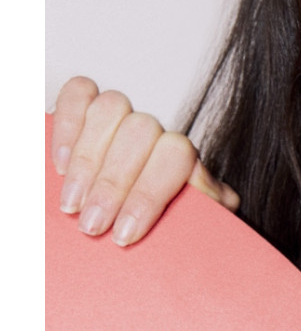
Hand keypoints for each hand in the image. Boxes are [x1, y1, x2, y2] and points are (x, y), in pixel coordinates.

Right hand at [51, 76, 238, 244]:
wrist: (125, 223)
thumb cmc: (160, 226)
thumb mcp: (190, 225)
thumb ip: (207, 208)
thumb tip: (212, 191)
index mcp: (184, 158)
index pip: (176, 154)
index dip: (148, 195)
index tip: (124, 235)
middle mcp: (156, 130)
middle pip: (139, 134)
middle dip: (111, 185)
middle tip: (91, 225)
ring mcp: (122, 115)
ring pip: (110, 111)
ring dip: (86, 160)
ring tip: (72, 204)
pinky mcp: (85, 106)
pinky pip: (78, 94)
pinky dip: (67, 126)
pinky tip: (58, 165)